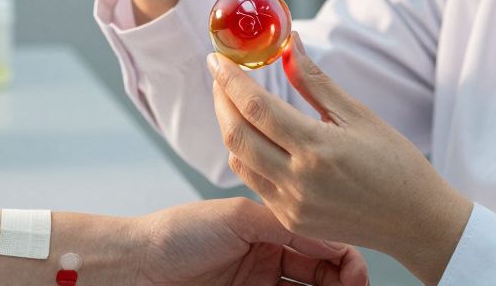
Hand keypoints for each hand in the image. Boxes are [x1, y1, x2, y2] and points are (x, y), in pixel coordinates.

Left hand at [131, 198, 369, 285]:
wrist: (135, 268)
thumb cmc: (179, 234)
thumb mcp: (238, 217)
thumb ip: (286, 225)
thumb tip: (334, 241)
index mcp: (271, 231)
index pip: (323, 244)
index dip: (347, 260)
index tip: (359, 278)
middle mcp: (270, 261)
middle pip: (323, 277)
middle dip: (345, 285)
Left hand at [208, 33, 472, 284]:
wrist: (416, 222)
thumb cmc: (396, 164)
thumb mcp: (359, 115)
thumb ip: (315, 81)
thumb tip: (290, 43)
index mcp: (318, 149)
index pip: (257, 107)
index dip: (231, 79)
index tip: (218, 59)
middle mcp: (298, 181)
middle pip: (236, 134)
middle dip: (221, 100)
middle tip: (221, 76)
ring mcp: (291, 205)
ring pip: (238, 160)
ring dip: (230, 127)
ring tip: (237, 102)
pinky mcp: (290, 220)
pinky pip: (253, 182)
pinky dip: (247, 154)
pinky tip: (258, 136)